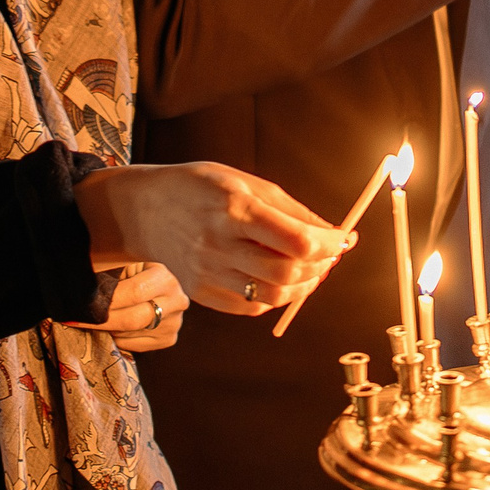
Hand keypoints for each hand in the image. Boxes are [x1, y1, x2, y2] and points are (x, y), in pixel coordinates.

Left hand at [64, 262, 187, 352]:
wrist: (152, 285)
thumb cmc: (130, 273)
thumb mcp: (120, 264)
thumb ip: (104, 271)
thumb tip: (80, 281)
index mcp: (164, 277)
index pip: (135, 292)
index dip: (107, 301)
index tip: (82, 307)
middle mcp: (176, 300)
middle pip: (134, 319)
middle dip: (102, 321)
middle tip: (78, 321)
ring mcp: (175, 322)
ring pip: (132, 334)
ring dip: (108, 330)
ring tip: (95, 320)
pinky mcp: (169, 338)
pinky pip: (136, 345)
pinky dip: (119, 338)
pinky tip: (113, 327)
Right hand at [78, 162, 354, 315]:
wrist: (146, 209)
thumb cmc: (202, 188)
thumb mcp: (247, 182)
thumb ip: (293, 211)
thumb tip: (335, 235)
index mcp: (234, 207)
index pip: (296, 240)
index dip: (329, 245)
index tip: (343, 240)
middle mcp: (219, 243)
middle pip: (287, 274)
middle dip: (319, 268)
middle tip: (327, 257)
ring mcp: (207, 272)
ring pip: (272, 297)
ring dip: (302, 288)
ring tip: (307, 271)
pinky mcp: (200, 292)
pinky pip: (249, 307)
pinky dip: (273, 298)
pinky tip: (277, 280)